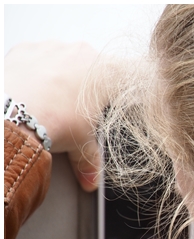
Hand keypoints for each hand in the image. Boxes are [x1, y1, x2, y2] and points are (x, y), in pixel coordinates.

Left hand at [5, 41, 105, 190]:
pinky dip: (35, 76)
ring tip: (54, 108)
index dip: (116, 95)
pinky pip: (35, 61)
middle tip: (78, 114)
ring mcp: (53, 48)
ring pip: (62, 63)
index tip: (111, 106)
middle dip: (85, 90)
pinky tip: (33, 97)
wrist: (15, 113)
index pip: (122, 79)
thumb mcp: (82, 145)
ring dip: (60, 82)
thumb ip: (90, 161)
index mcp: (106, 71)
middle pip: (90, 70)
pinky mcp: (26, 49)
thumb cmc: (55, 120)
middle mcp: (81, 53)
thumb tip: (91, 179)